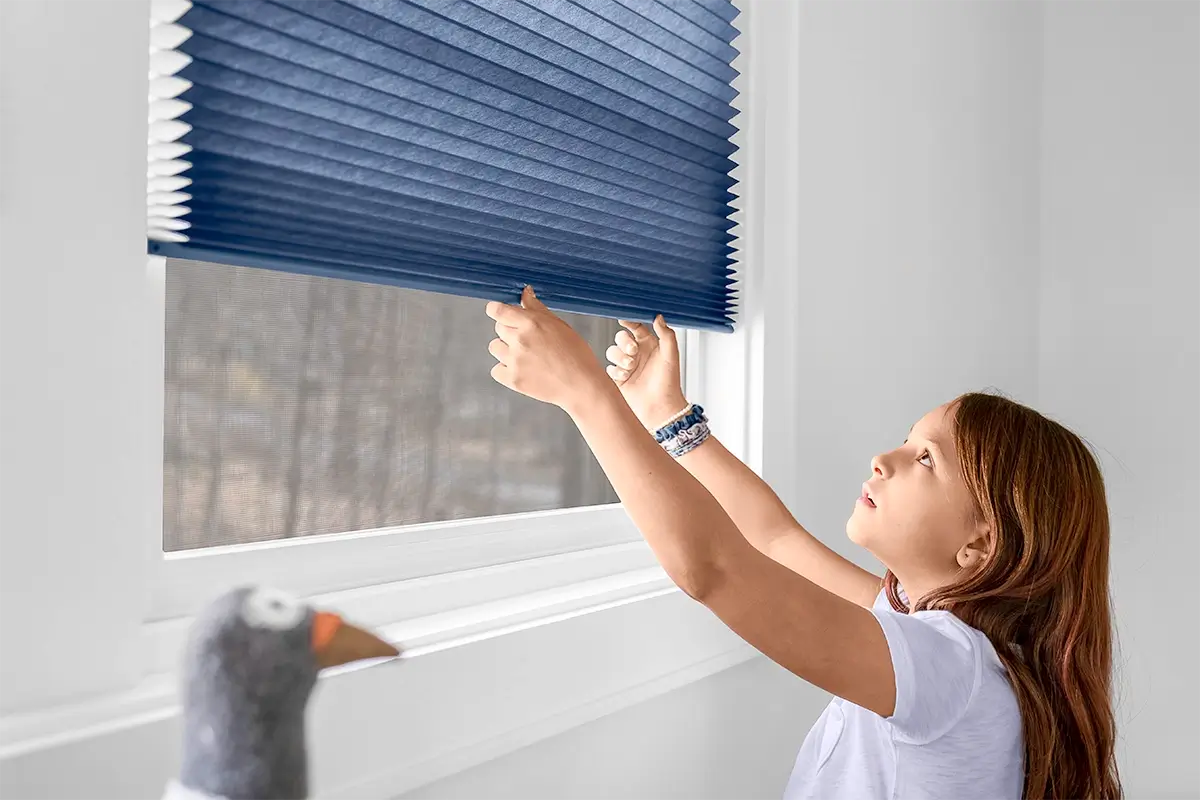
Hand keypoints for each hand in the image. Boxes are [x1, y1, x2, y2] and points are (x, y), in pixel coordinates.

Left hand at [486, 286, 608, 410]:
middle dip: (509, 331)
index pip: (498, 311)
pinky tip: (522, 369)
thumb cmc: (577, 355)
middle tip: (528, 340)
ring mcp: (515, 360)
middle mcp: (520, 340)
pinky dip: (505, 369)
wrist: (581, 386)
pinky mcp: (513, 379)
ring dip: (506, 350)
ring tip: (526, 356)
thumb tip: (525, 293)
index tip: (499, 312)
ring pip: (495, 347)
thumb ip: (537, 308)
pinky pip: (496, 369)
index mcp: (532, 323)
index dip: (496, 310)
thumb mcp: (560, 325)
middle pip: (498, 328)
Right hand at [605, 316, 688, 428]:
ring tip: (630, 367)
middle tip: (633, 352)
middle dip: (624, 343)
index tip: (624, 320)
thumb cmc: (669, 383)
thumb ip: (666, 334)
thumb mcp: (671, 355)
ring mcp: (627, 365)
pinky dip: (616, 371)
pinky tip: (625, 377)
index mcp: (650, 344)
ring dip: (619, 357)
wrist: (660, 408)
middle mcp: (637, 353)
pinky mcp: (618, 378)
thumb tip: (658, 317)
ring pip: (612, 351)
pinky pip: (609, 368)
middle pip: (621, 338)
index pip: (636, 327)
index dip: (629, 321)